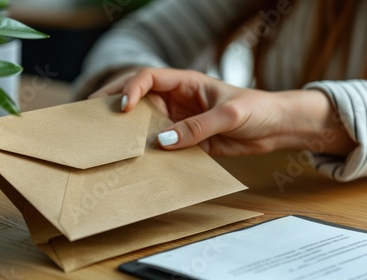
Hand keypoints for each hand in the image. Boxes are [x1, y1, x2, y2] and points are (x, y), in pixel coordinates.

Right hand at [90, 68, 355, 156]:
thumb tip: (162, 142)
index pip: (149, 77)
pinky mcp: (185, 139)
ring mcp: (179, 119)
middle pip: (138, 97)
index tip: (123, 107)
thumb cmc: (257, 109)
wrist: (275, 128)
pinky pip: (160, 143)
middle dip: (115, 103)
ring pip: (145, 121)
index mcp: (185, 82)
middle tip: (92, 115)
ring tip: (105, 139)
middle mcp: (177, 99)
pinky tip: (134, 158)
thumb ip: (197, 127)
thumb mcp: (229, 115)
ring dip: (127, 129)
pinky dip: (146, 149)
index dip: (131, 88)